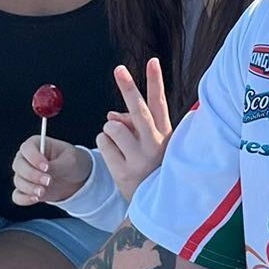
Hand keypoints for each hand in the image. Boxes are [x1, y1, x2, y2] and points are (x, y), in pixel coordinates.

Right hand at [12, 135, 90, 205]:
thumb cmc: (73, 163)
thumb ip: (57, 165)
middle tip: (48, 180)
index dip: (34, 157)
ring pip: (18, 181)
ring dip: (30, 187)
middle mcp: (27, 159)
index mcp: (36, 144)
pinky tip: (35, 199)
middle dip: (32, 174)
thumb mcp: (71, 160)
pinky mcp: (27, 190)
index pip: (27, 148)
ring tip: (43, 191)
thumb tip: (45, 170)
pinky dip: (24, 199)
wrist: (78, 179)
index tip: (46, 167)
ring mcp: (25, 175)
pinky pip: (18, 196)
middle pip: (18, 165)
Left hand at [96, 58, 171, 202]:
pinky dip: (105, 146)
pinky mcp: (124, 171)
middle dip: (128, 88)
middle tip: (119, 69)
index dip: (155, 81)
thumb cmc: (152, 168)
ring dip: (110, 131)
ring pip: (112, 126)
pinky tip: (117, 158)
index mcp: (165, 135)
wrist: (156, 207)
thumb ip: (133, 125)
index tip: (152, 61)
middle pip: (138, 111)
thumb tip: (111, 116)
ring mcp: (141, 159)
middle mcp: (156, 145)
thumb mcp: (149, 145)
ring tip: (121, 145)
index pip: (159, 103)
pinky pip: (103, 143)